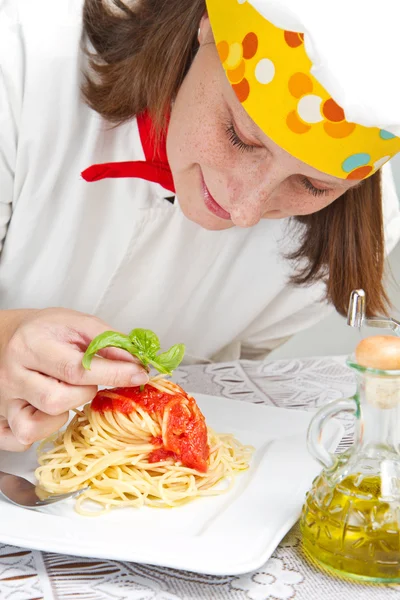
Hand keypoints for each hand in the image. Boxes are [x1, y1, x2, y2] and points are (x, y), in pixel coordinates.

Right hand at [0, 308, 148, 450]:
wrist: (5, 335)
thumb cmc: (44, 331)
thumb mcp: (76, 323)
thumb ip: (107, 341)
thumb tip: (136, 363)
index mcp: (32, 344)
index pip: (77, 368)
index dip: (113, 374)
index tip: (138, 374)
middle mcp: (13, 374)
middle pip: (58, 400)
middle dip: (86, 393)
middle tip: (88, 380)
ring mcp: (4, 399)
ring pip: (36, 426)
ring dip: (64, 413)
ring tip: (65, 391)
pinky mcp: (0, 418)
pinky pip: (20, 440)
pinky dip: (40, 433)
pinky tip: (47, 415)